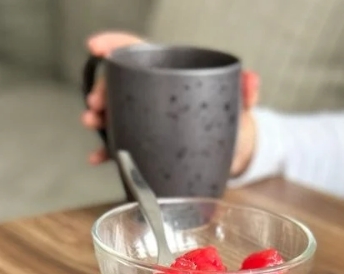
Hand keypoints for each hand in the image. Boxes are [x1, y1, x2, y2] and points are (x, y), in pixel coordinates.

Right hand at [82, 32, 260, 175]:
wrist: (234, 153)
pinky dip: (108, 154)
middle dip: (101, 89)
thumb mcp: (239, 104)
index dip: (115, 45)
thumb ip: (245, 91)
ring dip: (98, 118)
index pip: (139, 52)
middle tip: (96, 104)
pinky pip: (123, 148)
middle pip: (120, 84)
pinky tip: (97, 159)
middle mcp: (154, 97)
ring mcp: (148, 121)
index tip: (95, 47)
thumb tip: (252, 81)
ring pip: (116, 114)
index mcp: (172, 76)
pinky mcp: (147, 147)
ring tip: (91, 123)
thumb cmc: (234, 120)